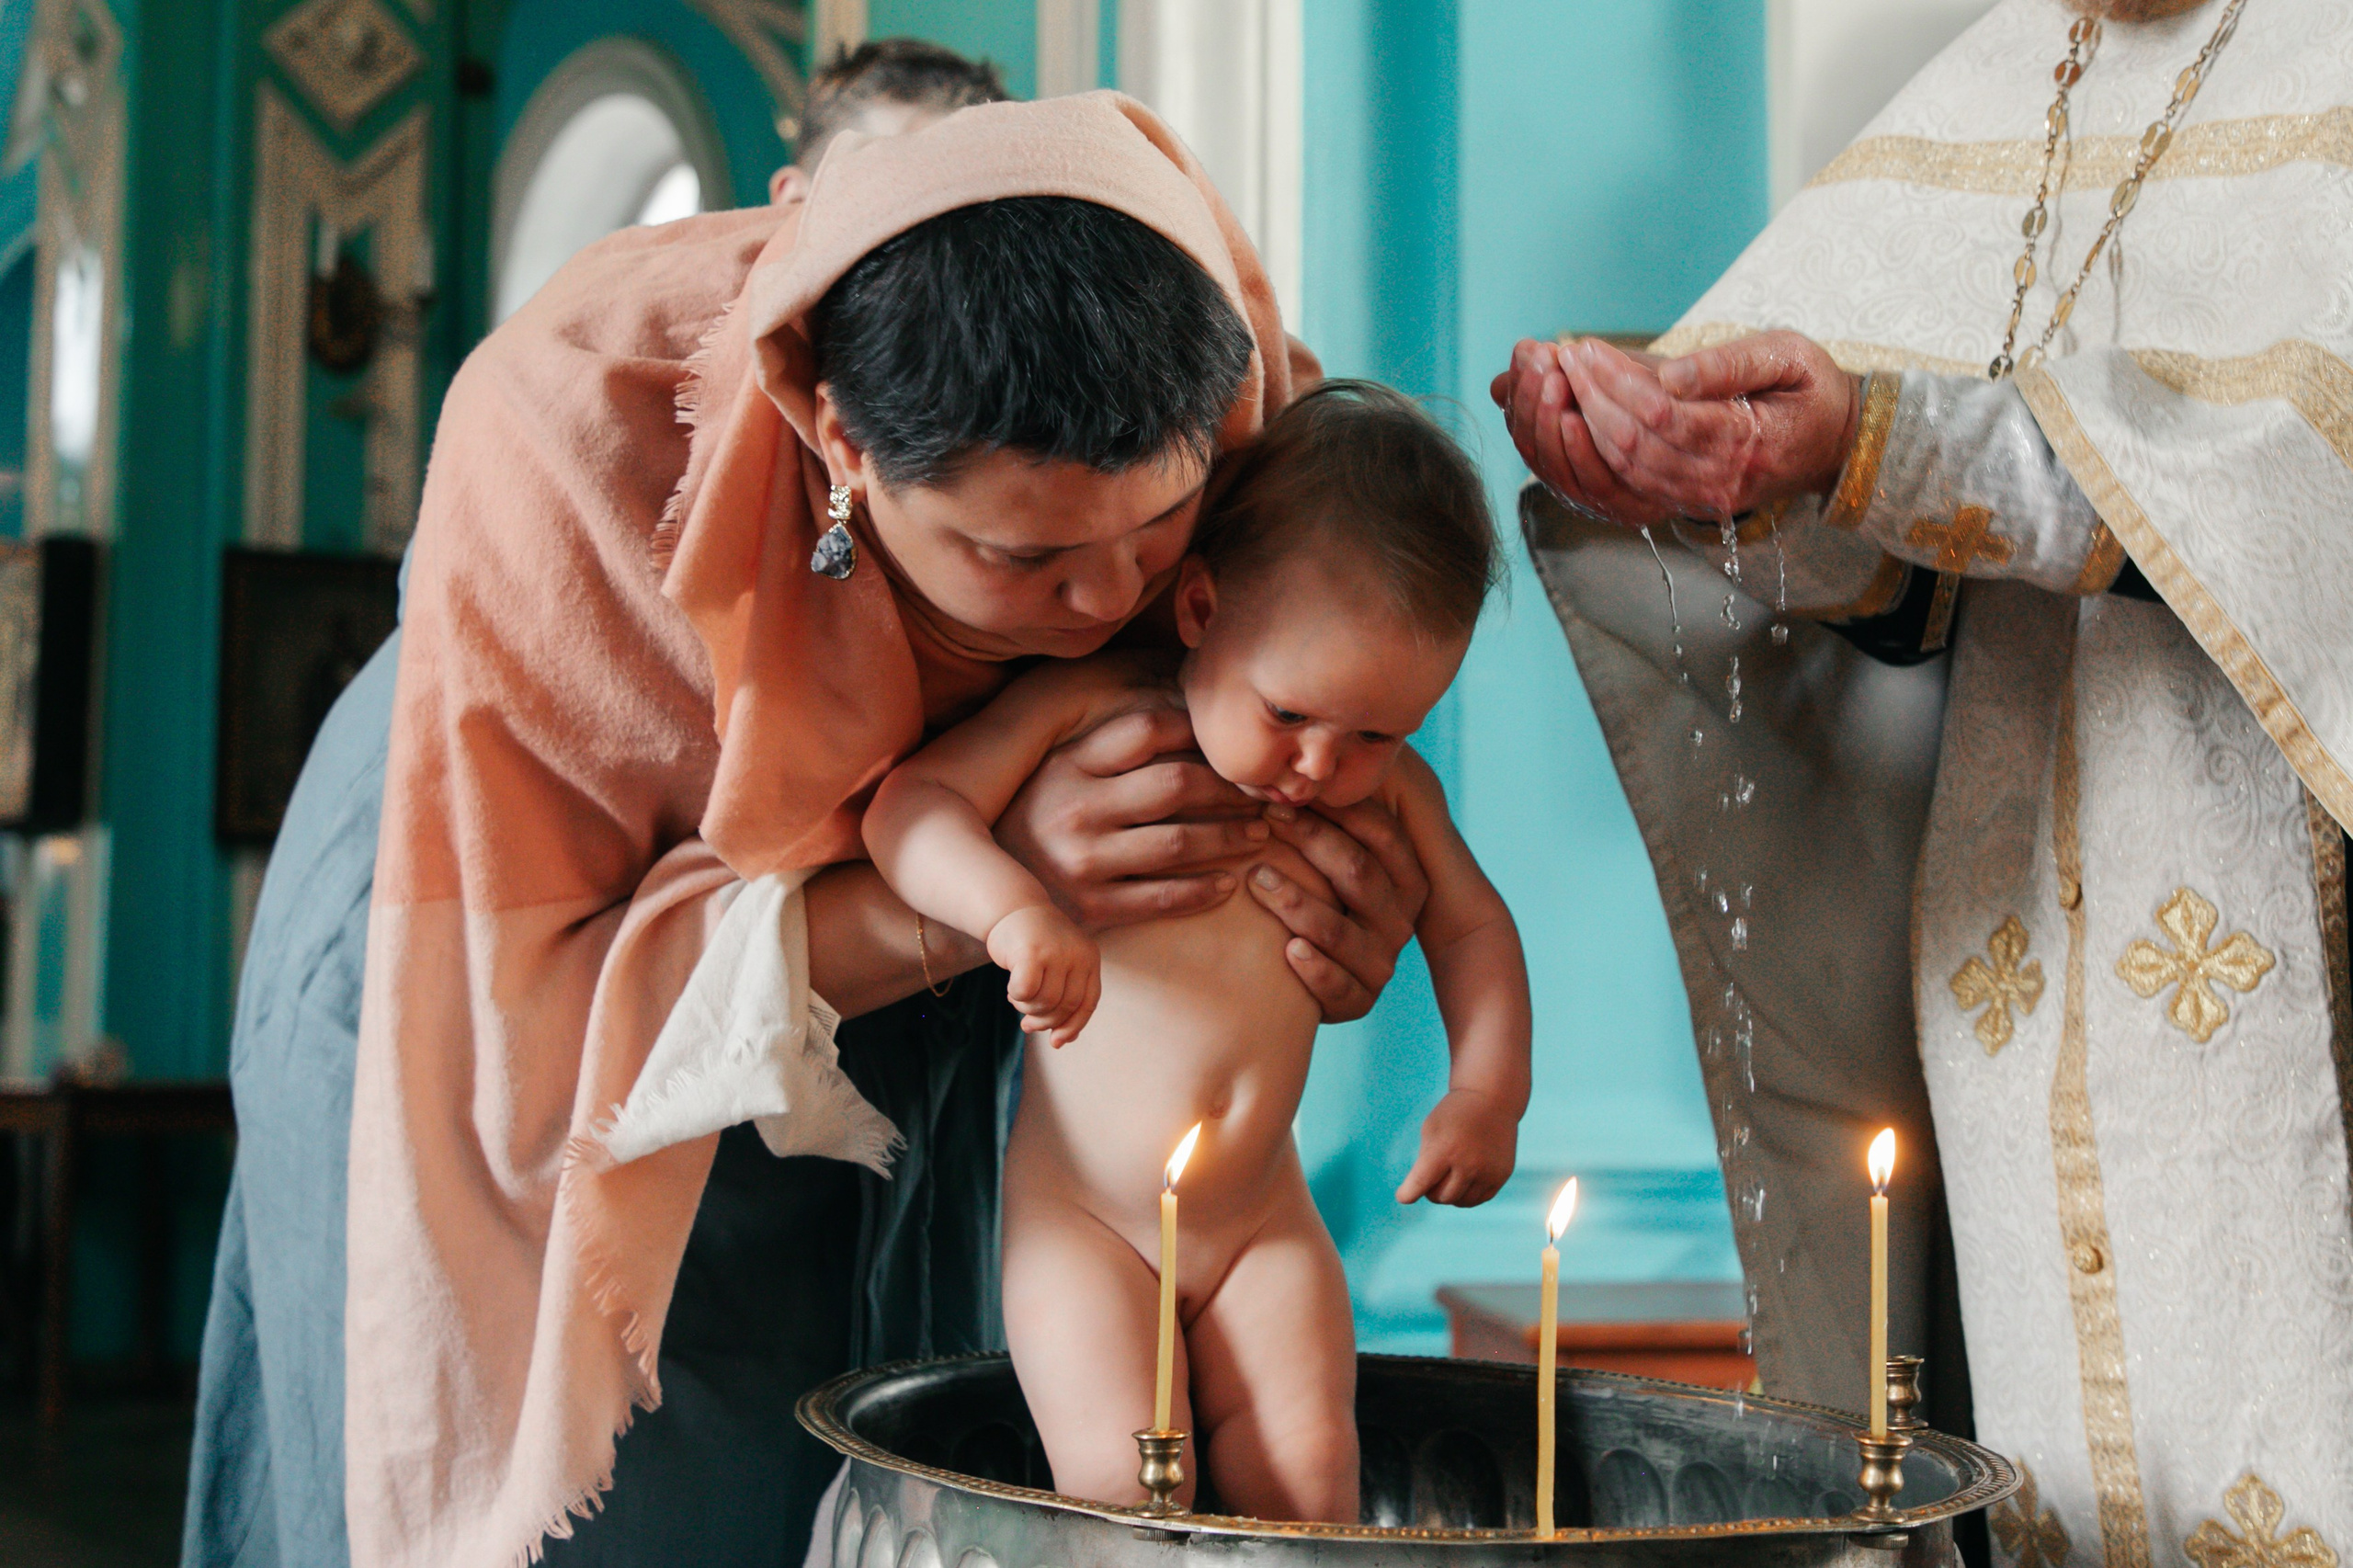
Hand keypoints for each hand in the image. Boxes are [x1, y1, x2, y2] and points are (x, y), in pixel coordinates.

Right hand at [986, 905, 1100, 1047]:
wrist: (1012, 909)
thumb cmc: (1036, 944)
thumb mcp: (1059, 966)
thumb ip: (1064, 997)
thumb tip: (1061, 1040)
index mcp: (1090, 958)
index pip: (1088, 1003)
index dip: (1073, 1026)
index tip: (1057, 1042)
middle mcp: (1077, 954)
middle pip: (1066, 1006)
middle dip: (1045, 1021)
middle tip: (1027, 1023)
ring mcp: (1055, 952)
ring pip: (1045, 1002)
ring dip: (1027, 1008)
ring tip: (1017, 998)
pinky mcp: (1031, 952)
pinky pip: (1025, 992)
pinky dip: (1017, 997)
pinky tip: (1011, 989)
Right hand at [995, 706, 1267, 930]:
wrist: (983, 896)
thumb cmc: (1035, 821)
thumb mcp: (1054, 774)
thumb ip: (1105, 747)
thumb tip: (1185, 709)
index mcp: (1066, 765)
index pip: (1145, 729)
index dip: (1198, 729)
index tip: (1232, 740)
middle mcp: (1074, 809)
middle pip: (1175, 785)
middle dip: (1230, 788)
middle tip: (1262, 792)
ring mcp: (1082, 861)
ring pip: (1179, 843)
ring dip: (1230, 837)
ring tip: (1260, 832)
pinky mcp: (1090, 908)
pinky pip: (1163, 897)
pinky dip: (1204, 890)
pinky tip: (1228, 882)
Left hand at [1247, 798, 1428, 1023]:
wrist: (1315, 979)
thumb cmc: (1319, 895)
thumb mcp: (1335, 856)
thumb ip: (1336, 815)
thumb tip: (1316, 752)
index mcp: (1405, 878)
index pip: (1382, 835)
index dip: (1335, 810)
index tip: (1285, 792)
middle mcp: (1400, 920)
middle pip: (1359, 873)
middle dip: (1311, 842)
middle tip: (1261, 821)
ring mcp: (1380, 963)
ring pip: (1342, 930)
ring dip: (1297, 902)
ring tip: (1256, 878)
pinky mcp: (1358, 1003)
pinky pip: (1338, 987)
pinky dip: (1313, 968)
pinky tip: (1286, 951)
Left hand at [1395, 1088, 1518, 1206]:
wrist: (1492, 1100)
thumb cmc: (1454, 1115)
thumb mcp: (1430, 1129)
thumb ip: (1423, 1162)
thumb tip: (1421, 1193)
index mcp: (1444, 1150)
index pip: (1421, 1184)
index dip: (1408, 1194)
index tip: (1403, 1196)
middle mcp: (1468, 1165)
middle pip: (1440, 1197)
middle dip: (1431, 1190)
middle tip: (1433, 1175)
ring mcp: (1487, 1172)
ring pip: (1459, 1202)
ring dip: (1450, 1193)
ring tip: (1449, 1175)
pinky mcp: (1501, 1176)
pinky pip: (1477, 1199)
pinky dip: (1467, 1194)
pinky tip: (1464, 1178)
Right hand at [1491, 338, 1681, 527]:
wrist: (1725, 441)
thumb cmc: (1659, 400)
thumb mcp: (1607, 382)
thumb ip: (1557, 380)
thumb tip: (1505, 377)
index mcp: (1564, 455)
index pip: (1523, 431)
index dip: (1520, 394)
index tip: (1528, 354)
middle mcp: (1575, 484)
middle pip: (1535, 451)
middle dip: (1532, 405)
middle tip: (1540, 365)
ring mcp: (1600, 501)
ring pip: (1558, 468)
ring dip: (1551, 423)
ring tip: (1554, 383)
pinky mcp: (1631, 510)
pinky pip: (1594, 483)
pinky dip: (1579, 451)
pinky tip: (1574, 418)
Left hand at [1556, 331, 1861, 520]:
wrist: (1835, 443)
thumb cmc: (1811, 389)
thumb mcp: (1788, 355)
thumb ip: (1728, 364)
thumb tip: (1668, 377)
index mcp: (1748, 441)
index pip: (1663, 414)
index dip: (1616, 381)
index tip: (1587, 348)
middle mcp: (1720, 480)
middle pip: (1634, 443)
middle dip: (1591, 398)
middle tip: (1563, 359)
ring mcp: (1701, 497)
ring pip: (1624, 467)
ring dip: (1586, 423)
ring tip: (1562, 380)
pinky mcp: (1686, 500)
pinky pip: (1629, 481)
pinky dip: (1597, 449)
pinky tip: (1579, 413)